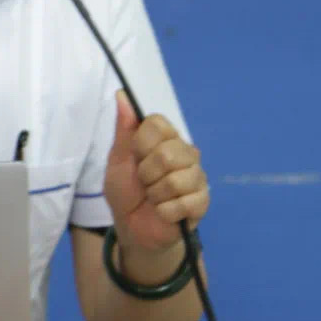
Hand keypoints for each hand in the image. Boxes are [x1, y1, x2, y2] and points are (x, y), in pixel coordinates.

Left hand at [103, 91, 209, 254]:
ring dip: (156, 194)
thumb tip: (121, 94)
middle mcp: (185, 152)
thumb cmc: (125, 189)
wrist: (133, 227)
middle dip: (146, 173)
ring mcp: (197, 176)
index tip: (135, 156)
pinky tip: (164, 212)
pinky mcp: (203, 201)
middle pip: (167, 153)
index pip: (158, 123)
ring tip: (154, 197)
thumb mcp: (118, 159)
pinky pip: (186, 202)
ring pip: (177, 179)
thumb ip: (124, 128)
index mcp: (164, 138)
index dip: (141, 143)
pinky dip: (166, 211)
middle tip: (144, 182)